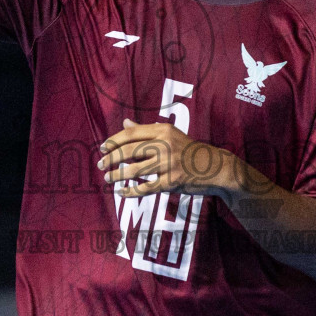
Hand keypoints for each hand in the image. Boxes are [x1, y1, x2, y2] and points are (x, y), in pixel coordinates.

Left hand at [97, 118, 232, 198]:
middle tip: (100, 164)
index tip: (102, 147)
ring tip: (107, 178)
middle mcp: (165, 145)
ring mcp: (168, 164)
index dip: (114, 141)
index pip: (131, 134)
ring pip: (134, 171)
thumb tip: (125, 123)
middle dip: (110, 159)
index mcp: (163, 130)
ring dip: (116, 176)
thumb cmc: (189, 151)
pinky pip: (145, 188)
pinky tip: (122, 192)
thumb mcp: (170, 135)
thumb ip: (147, 130)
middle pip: (129, 151)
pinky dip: (130, 192)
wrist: (215, 167)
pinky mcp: (171, 182)